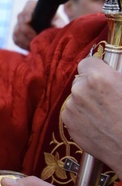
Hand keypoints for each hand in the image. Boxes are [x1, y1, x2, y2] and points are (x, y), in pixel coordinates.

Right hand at [12, 0, 66, 49]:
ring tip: (33, 45)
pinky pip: (15, 40)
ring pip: (16, 32)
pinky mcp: (16, 34)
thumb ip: (56, 24)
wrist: (51, 30)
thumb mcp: (58, 22)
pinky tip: (29, 47)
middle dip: (27, 32)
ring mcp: (18, 25)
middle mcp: (23, 15)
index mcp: (33, 7)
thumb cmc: (56, 23)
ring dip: (24, 40)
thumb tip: (53, 28)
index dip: (26, 14)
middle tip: (35, 38)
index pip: (27, 8)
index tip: (28, 20)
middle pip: (20, 22)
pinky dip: (22, 45)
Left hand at [63, 57, 121, 174]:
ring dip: (86, 102)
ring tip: (105, 114)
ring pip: (76, 97)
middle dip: (91, 86)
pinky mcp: (68, 122)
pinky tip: (98, 123)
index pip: (87, 62)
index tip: (102, 75)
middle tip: (108, 98)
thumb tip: (113, 71)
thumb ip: (118, 75)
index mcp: (99, 78)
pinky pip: (73, 112)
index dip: (96, 69)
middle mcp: (80, 90)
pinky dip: (82, 116)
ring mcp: (72, 107)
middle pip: (81, 81)